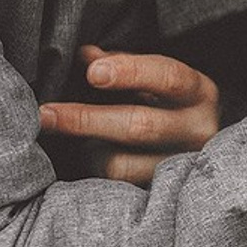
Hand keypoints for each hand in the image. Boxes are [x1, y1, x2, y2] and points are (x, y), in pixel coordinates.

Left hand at [38, 45, 220, 184]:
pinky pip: (115, 184)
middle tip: (46, 114)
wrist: (194, 142)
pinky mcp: (160, 190)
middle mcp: (198, 130)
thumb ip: (123, 64)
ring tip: (75, 137)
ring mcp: (182, 165)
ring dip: (89, 148)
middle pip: (140, 126)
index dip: (131, 72)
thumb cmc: (170, 102)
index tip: (93, 72)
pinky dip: (96, 166)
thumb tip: (86, 56)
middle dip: (87, 119)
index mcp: (199, 92)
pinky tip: (93, 153)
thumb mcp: (155, 78)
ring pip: (121, 163)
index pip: (169, 78)